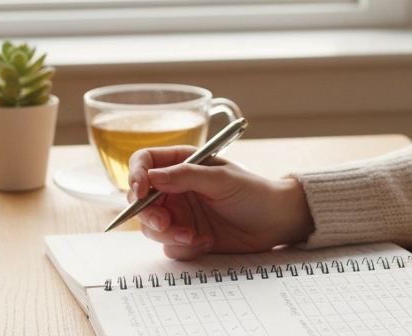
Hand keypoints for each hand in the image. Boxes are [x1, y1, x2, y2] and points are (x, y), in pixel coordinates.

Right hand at [127, 146, 315, 259]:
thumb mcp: (222, 179)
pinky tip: (207, 241)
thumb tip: (152, 176)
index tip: (141, 191)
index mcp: (182, 164)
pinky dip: (184, 247)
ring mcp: (180, 214)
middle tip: (166, 224)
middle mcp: (176, 189)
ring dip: (168, 235)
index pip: (145, 163)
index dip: (136, 175)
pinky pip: (170, 246)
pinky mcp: (187, 236)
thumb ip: (186, 176)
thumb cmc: (254, 192)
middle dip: (149, 215)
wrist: (275, 222)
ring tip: (195, 236)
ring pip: (152, 227)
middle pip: (141, 201)